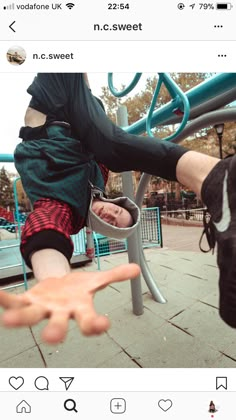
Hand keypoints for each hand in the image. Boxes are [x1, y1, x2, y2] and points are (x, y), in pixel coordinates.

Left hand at [0, 263, 139, 344]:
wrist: (59, 287)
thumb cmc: (79, 288)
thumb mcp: (97, 279)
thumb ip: (115, 275)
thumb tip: (136, 268)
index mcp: (79, 309)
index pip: (89, 321)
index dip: (96, 325)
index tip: (105, 324)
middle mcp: (60, 314)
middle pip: (58, 325)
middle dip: (55, 332)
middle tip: (52, 338)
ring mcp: (42, 309)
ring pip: (31, 317)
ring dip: (19, 320)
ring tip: (7, 322)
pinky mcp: (27, 301)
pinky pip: (14, 302)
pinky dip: (4, 300)